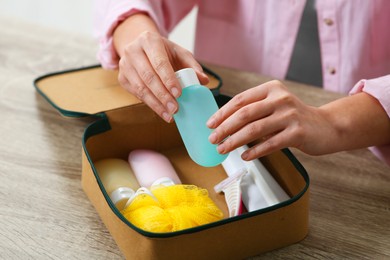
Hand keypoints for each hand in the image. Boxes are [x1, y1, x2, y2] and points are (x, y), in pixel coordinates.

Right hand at [117, 31, 208, 122]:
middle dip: (163, 95)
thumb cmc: (163, 51)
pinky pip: (136, 94)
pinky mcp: (122, 78)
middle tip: (175, 109)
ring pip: (140, 88)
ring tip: (169, 115)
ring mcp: (125, 65)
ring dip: (156, 104)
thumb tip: (204, 80)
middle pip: (148, 77)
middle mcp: (133, 51)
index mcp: (149, 40)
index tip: (179, 94)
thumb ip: (192, 65)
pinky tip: (161, 111)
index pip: (159, 62)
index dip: (169, 79)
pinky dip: (149, 104)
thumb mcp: (178, 53)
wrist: (140, 48)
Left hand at [207, 80, 338, 159]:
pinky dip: (255, 151)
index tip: (210, 124)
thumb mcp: (275, 105)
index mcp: (271, 89)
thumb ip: (255, 110)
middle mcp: (280, 99)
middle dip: (224, 128)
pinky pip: (270, 144)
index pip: (240, 100)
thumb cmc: (294, 117)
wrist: (327, 126)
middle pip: (244, 114)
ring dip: (235, 141)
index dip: (222, 113)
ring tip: (223, 149)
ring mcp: (290, 115)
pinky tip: (245, 157)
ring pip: (254, 129)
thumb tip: (224, 124)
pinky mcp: (297, 133)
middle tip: (212, 139)